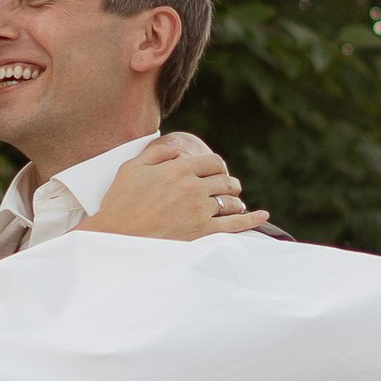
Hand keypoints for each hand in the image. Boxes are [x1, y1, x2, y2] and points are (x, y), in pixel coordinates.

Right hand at [82, 135, 269, 240]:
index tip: (216, 172)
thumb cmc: (120, 202)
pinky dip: (251, 219)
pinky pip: (234, 224)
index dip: (217, 166)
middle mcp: (193, 187)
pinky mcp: (203, 232)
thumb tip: (177, 144)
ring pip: (230, 201)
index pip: (212, 162)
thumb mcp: (132, 168)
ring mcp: (200, 210)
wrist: (117, 235)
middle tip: (229, 187)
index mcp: (179, 168)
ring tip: (236, 202)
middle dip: (229, 183)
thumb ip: (157, 152)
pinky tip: (262, 215)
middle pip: (225, 180)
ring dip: (235, 200)